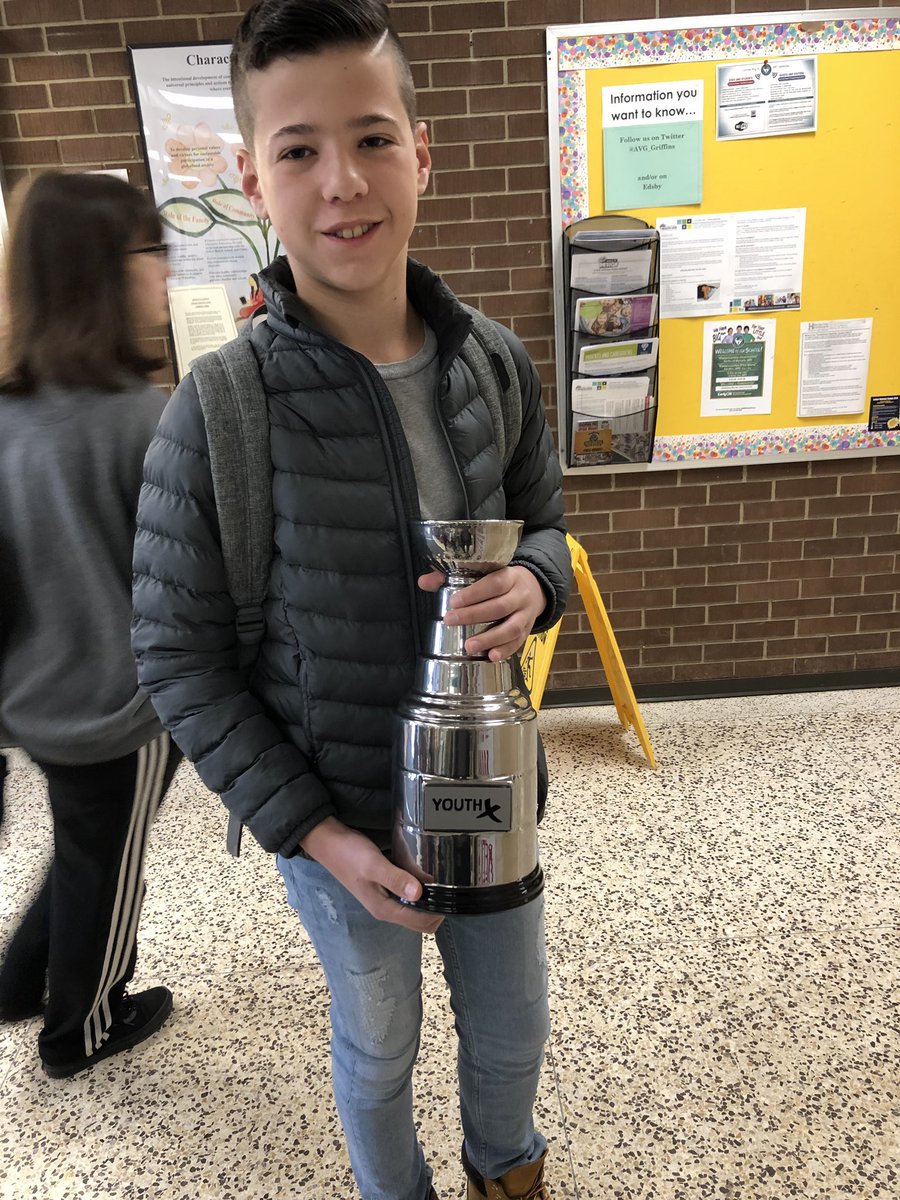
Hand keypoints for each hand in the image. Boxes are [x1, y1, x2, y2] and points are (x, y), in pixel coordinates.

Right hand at [301, 817, 443, 933]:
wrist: (327, 842)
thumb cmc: (349, 854)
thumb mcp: (373, 865)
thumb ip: (396, 879)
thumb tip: (419, 894)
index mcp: (385, 909)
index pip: (422, 924)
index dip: (441, 913)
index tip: (453, 894)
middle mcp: (386, 908)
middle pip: (421, 919)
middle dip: (438, 907)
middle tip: (450, 884)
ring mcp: (384, 898)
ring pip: (415, 907)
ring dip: (429, 898)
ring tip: (442, 878)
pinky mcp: (383, 886)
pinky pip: (407, 894)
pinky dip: (419, 888)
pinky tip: (424, 873)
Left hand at [419, 565, 544, 661]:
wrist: (534, 588)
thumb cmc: (499, 581)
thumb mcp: (483, 573)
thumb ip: (451, 576)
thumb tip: (424, 582)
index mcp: (510, 576)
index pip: (494, 584)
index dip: (474, 593)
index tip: (453, 601)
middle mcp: (521, 595)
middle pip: (500, 607)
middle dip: (474, 615)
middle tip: (450, 621)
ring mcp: (526, 615)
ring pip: (512, 628)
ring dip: (490, 639)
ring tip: (468, 647)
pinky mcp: (528, 631)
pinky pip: (518, 643)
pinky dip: (505, 651)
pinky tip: (490, 657)